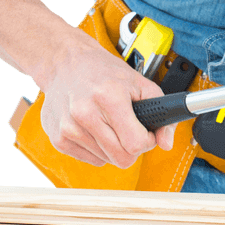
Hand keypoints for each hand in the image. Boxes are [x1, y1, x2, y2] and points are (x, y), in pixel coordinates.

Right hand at [37, 27, 178, 167]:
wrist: (66, 63)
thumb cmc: (103, 71)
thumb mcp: (139, 83)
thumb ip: (160, 112)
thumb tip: (166, 144)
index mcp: (108, 97)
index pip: (135, 144)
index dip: (147, 141)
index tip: (145, 132)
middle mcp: (85, 113)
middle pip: (121, 158)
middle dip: (132, 147)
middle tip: (129, 129)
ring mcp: (69, 127)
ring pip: (106, 161)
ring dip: (113, 147)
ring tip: (108, 123)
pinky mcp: (58, 138)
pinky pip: (90, 160)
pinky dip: (97, 149)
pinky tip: (94, 128)